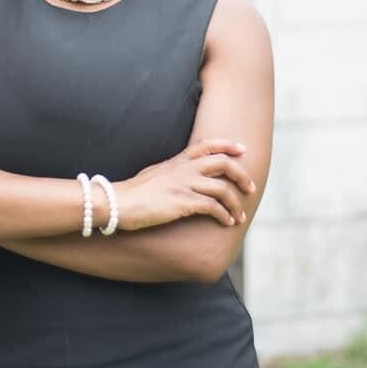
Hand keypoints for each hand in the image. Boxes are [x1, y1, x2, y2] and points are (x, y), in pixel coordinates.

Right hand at [116, 137, 255, 231]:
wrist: (117, 202)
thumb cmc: (132, 192)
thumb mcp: (154, 174)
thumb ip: (171, 172)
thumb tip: (179, 175)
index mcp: (177, 161)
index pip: (207, 144)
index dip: (227, 145)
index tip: (241, 149)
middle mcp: (183, 169)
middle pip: (223, 163)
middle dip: (241, 175)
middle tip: (250, 187)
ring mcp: (183, 185)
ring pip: (222, 188)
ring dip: (235, 203)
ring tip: (238, 216)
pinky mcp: (182, 203)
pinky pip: (212, 207)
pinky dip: (224, 215)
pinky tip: (226, 222)